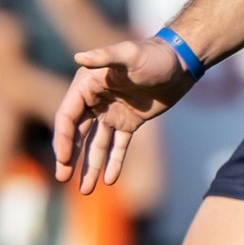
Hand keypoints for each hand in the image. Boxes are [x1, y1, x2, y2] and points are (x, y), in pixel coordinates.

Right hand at [52, 36, 196, 193]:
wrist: (180, 63)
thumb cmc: (154, 55)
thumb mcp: (130, 54)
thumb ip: (105, 57)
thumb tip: (79, 57)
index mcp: (88, 85)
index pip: (68, 115)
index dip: (63, 138)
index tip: (63, 159)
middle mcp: (95, 100)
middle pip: (77, 133)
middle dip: (69, 156)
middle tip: (62, 178)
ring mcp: (112, 113)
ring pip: (96, 144)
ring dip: (90, 166)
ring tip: (86, 190)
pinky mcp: (129, 123)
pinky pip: (118, 146)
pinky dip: (114, 163)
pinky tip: (109, 181)